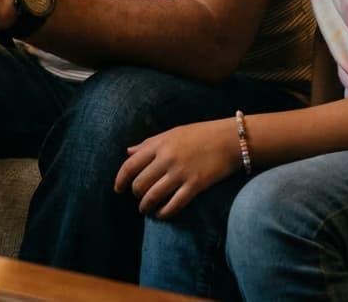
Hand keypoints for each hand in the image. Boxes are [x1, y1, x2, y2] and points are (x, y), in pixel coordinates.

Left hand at [113, 120, 238, 218]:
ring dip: (146, 207)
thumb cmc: (200, 134)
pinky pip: (174, 205)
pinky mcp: (195, 186)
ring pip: (153, 196)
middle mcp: (166, 159)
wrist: (230, 139)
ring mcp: (180, 173)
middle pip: (140, 184)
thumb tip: (128, 152)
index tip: (118, 189)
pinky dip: (164, 213)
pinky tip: (161, 214)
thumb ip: (148, 144)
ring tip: (147, 209)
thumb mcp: (172, 133)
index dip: (120, 180)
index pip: (130, 165)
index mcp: (159, 144)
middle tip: (139, 198)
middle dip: (136, 195)